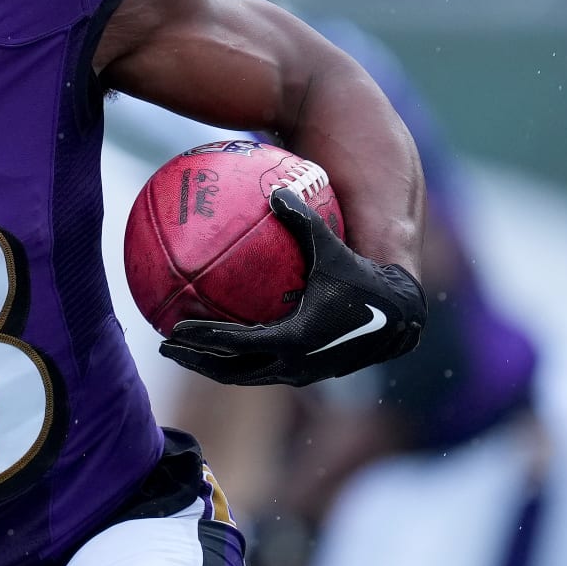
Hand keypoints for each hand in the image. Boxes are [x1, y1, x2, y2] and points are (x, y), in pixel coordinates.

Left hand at [159, 188, 425, 385]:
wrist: (403, 315)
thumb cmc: (366, 277)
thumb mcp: (332, 248)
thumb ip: (302, 221)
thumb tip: (275, 190)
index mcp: (295, 340)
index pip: (235, 344)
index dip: (200, 340)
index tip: (171, 331)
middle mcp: (295, 366)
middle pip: (232, 371)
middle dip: (196, 360)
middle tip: (163, 346)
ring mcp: (302, 374)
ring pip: (247, 375)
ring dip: (214, 366)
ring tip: (183, 350)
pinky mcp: (309, 373)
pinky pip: (265, 368)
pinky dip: (240, 360)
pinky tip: (222, 340)